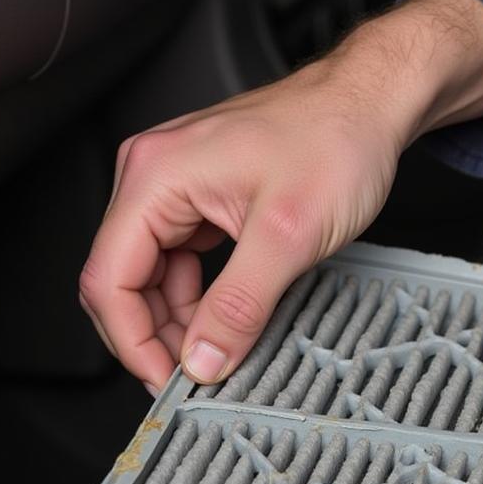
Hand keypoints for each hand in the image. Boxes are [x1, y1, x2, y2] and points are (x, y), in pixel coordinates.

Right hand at [79, 0, 482, 388]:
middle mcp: (154, 176)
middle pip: (123, 278)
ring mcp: (177, 185)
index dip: (132, 341)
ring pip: (151, 274)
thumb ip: (238, 305)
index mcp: (155, 176)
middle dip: (153, 335)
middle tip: (194, 377)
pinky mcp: (203, 196)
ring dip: (178, 320)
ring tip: (217, 353)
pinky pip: (181, 260)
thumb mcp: (289, 235)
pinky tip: (226, 318)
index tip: (167, 381)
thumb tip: (202, 360)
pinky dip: (198, 297)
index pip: (109, 278)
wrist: (373, 103)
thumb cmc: (337, 140)